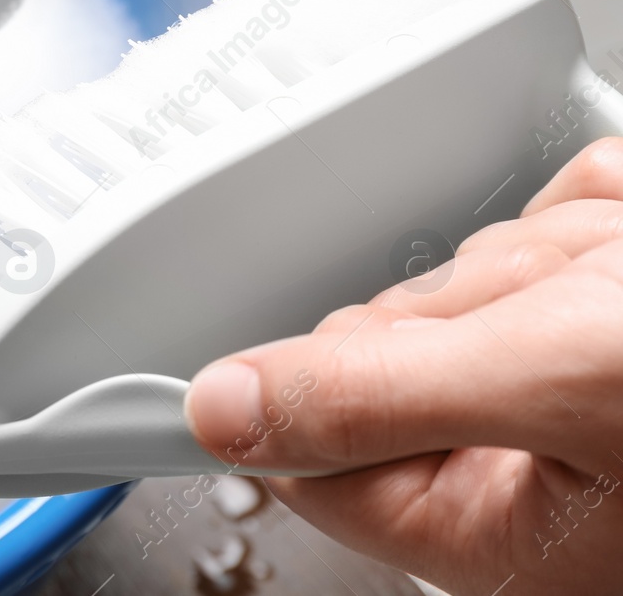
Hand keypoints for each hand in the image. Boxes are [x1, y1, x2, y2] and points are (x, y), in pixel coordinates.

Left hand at [184, 138, 622, 595]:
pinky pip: (551, 226)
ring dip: (559, 254)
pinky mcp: (599, 307)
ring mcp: (563, 379)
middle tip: (565, 311)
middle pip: (392, 333)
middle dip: (479, 294)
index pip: (312, 454)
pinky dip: (598, 219)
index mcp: (494, 523)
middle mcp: (524, 461)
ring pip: (478, 270)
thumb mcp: (549, 384)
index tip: (163, 375)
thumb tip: (223, 412)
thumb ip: (376, 395)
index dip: (283, 386)